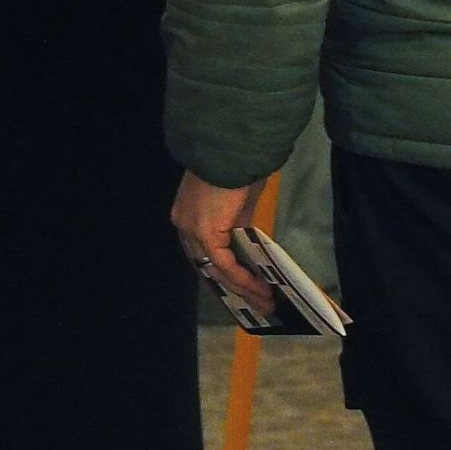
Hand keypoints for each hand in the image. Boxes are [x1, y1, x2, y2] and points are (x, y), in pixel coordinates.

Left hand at [170, 170, 273, 318]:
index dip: (222, 272)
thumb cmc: (239, 165)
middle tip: (259, 302)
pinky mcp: (205, 233)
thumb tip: (245, 240)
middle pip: (208, 266)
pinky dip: (243, 278)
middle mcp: (183, 225)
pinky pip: (225, 265)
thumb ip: (237, 222)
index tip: (243, 287)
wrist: (232, 148)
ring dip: (244, 288)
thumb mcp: (238, 200)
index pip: (203, 251)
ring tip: (267, 302)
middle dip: (235, 287)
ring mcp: (191, 231)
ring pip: (217, 270)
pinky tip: (260, 288)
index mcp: (187, 215)